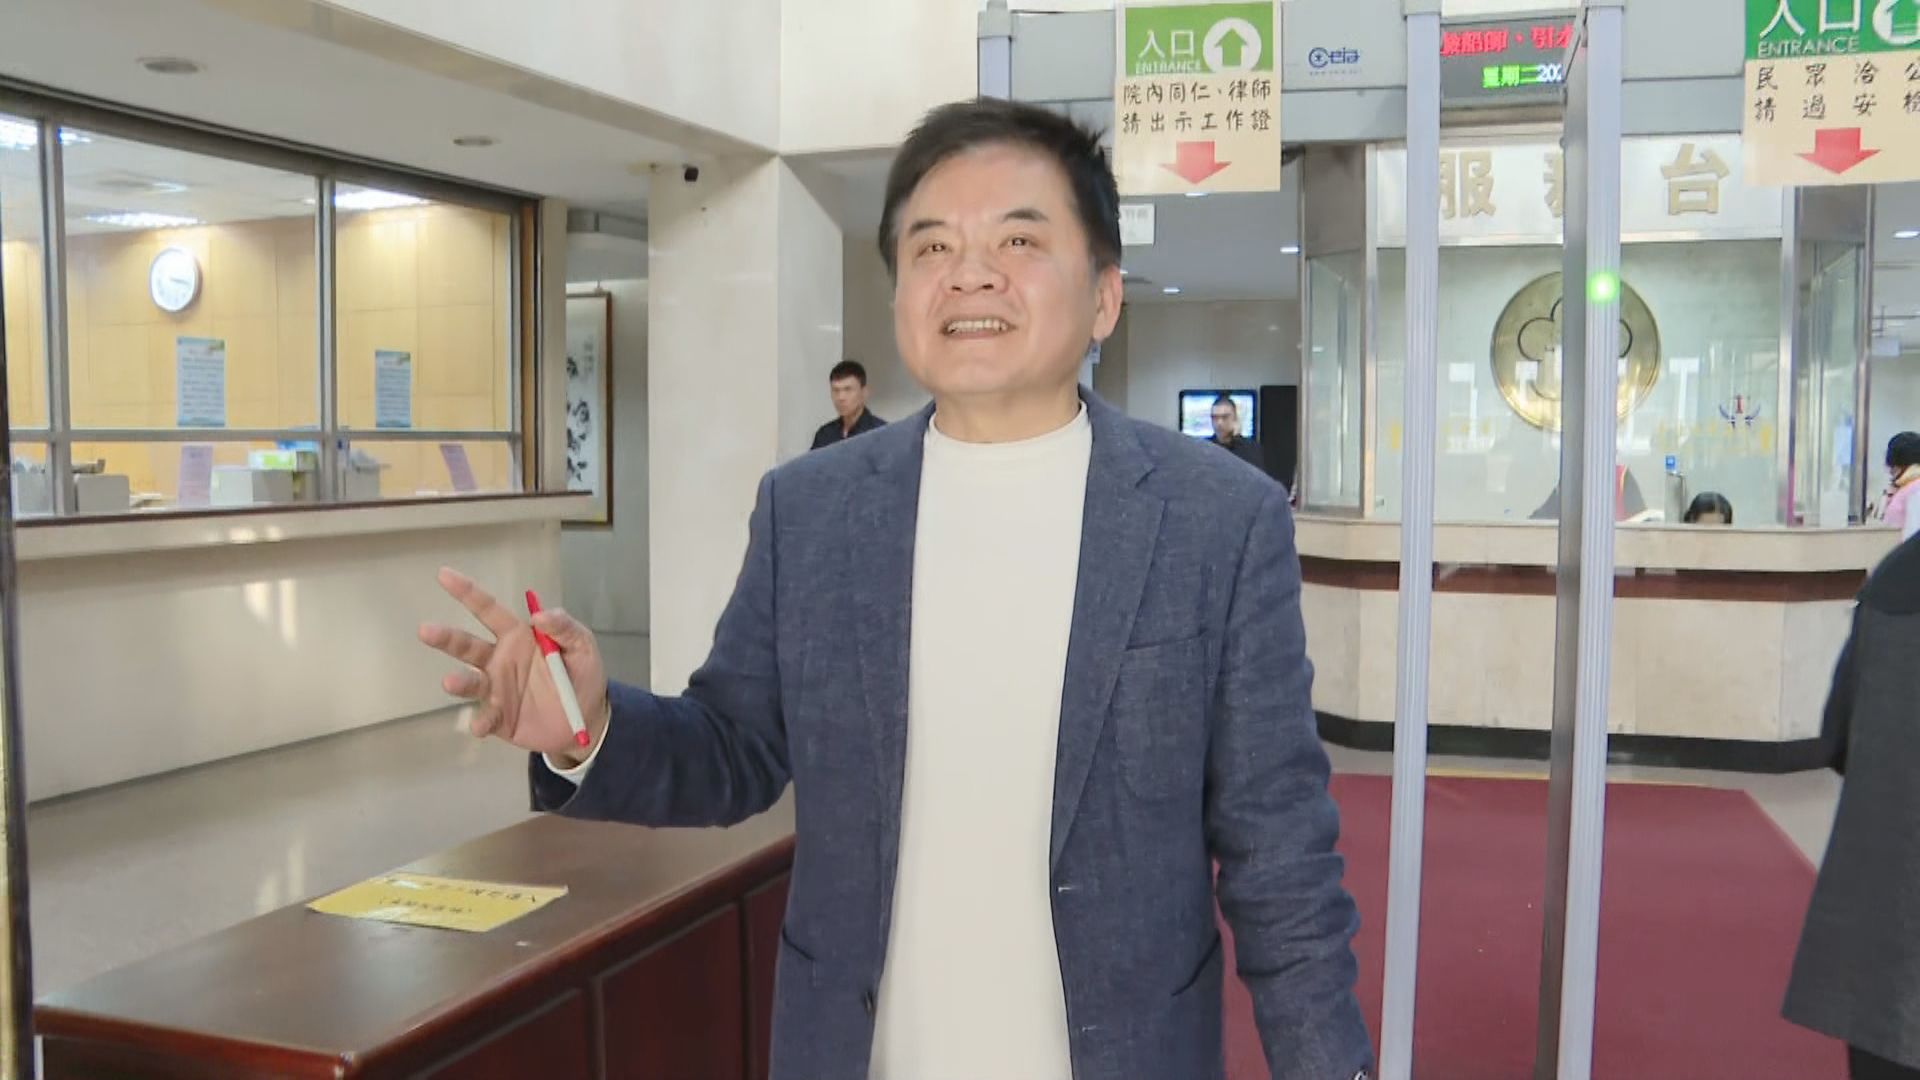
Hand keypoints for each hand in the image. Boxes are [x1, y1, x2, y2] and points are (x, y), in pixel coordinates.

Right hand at [418, 567, 609, 765]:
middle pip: (467, 645)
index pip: (488, 609)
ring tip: (450, 682)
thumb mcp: (582, 645)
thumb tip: (540, 615)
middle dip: (446, 637)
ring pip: (470, 682)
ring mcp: (496, 689)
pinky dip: (480, 722)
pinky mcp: (499, 717)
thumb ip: (565, 627)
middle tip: (426, 630)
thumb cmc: (581, 674)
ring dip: (459, 682)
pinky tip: (480, 726)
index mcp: (516, 636)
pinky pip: (485, 718)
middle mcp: (499, 660)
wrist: (587, 719)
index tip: (444, 575)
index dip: (467, 592)